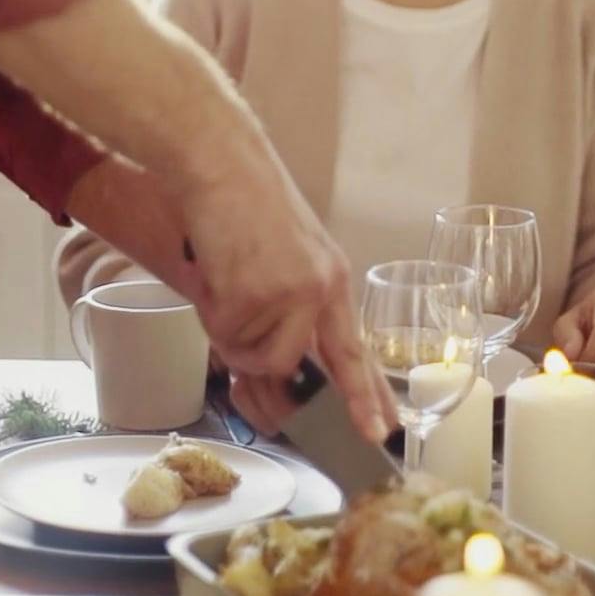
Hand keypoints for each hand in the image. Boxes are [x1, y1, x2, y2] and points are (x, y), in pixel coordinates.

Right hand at [183, 130, 394, 444]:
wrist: (221, 163)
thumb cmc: (247, 204)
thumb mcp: (292, 253)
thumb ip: (296, 303)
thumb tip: (283, 361)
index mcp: (332, 280)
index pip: (354, 351)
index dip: (368, 395)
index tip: (382, 432)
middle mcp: (318, 290)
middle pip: (291, 366)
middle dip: (263, 375)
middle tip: (245, 357)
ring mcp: (287, 294)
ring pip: (252, 355)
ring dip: (230, 333)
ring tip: (226, 286)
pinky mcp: (251, 294)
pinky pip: (225, 335)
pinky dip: (212, 314)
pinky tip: (216, 275)